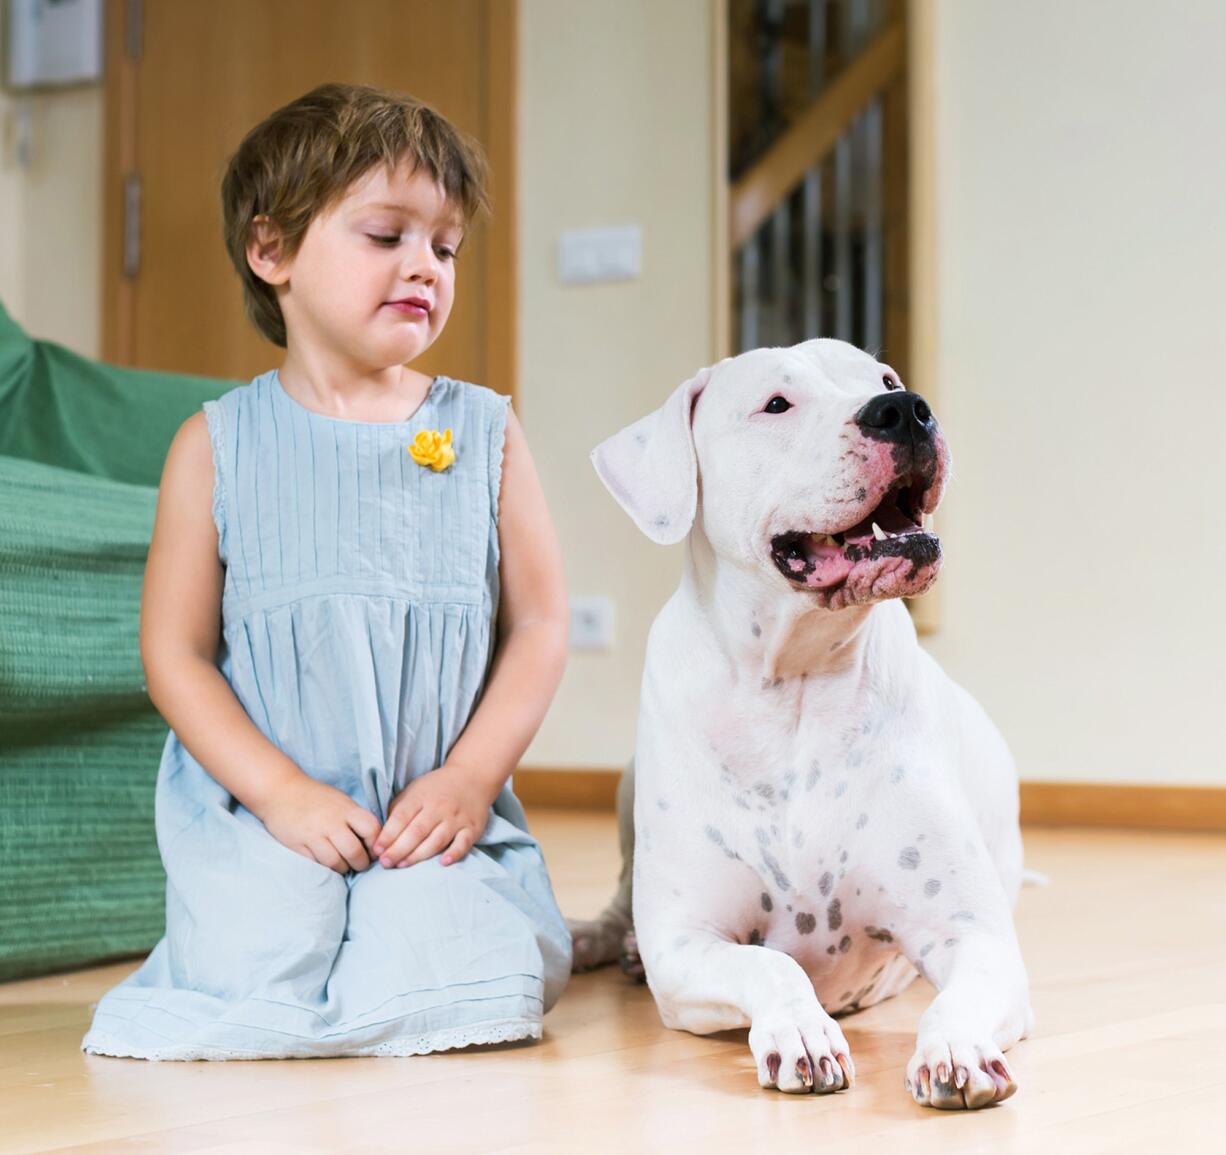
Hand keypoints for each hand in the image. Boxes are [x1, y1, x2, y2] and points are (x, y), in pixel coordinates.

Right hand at [256, 772, 381, 873]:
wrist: (281, 791)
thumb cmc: (315, 797)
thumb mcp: (341, 800)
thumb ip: (355, 818)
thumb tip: (375, 840)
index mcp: (346, 809)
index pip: (371, 829)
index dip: (376, 843)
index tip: (373, 849)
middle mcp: (331, 822)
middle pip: (354, 851)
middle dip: (361, 863)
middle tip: (360, 864)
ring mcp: (313, 835)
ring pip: (335, 862)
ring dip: (343, 869)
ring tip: (344, 866)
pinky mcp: (298, 846)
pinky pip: (316, 864)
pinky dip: (325, 869)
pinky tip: (327, 864)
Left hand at [373, 764, 491, 868]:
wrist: (472, 777)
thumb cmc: (437, 788)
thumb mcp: (414, 789)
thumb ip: (399, 809)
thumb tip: (383, 834)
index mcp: (421, 796)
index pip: (401, 817)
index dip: (388, 834)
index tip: (377, 850)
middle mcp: (439, 807)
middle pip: (417, 831)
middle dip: (398, 849)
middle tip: (385, 863)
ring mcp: (456, 818)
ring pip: (437, 840)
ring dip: (418, 855)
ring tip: (402, 865)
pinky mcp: (472, 828)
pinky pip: (463, 843)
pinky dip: (454, 853)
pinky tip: (443, 863)